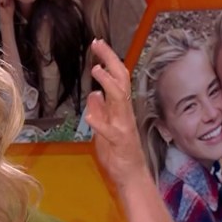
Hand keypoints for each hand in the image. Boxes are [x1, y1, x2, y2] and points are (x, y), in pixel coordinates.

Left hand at [84, 39, 149, 190]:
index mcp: (121, 108)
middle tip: (97, 44)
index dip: (108, 60)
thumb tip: (94, 94)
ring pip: (120, 99)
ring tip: (96, 70)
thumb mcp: (104, 128)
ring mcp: (123, 126)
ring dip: (108, 83)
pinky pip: (110, 130)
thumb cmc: (118, 154)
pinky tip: (90, 114)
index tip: (98, 45)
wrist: (130, 177)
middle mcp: (124, 113)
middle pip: (121, 80)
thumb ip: (101, 111)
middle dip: (110, 60)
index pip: (117, 77)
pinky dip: (100, 121)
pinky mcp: (120, 142)